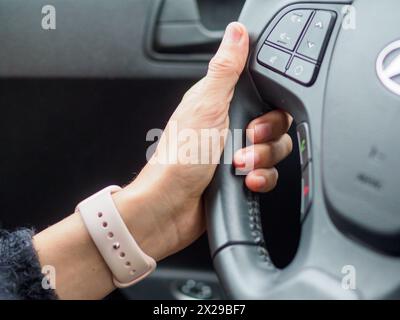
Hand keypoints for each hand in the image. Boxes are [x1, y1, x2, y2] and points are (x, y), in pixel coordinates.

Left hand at [113, 22, 292, 261]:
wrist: (172, 207)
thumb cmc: (180, 159)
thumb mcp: (205, 106)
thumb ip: (225, 70)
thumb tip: (235, 33)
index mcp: (221, 105)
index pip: (263, 96)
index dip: (268, 108)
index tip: (256, 119)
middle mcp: (230, 128)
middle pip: (275, 125)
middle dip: (265, 139)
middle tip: (244, 143)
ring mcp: (236, 154)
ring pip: (274, 151)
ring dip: (261, 161)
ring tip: (238, 167)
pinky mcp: (241, 178)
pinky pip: (269, 175)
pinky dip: (261, 179)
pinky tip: (245, 182)